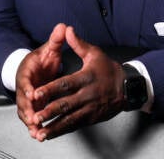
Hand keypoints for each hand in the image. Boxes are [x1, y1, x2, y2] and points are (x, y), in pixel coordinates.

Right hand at [15, 23, 66, 136]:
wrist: (34, 69)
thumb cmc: (41, 60)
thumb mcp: (48, 49)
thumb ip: (55, 40)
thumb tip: (63, 26)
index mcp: (26, 72)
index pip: (24, 80)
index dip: (27, 87)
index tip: (32, 94)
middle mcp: (23, 87)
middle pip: (22, 101)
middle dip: (28, 111)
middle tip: (34, 120)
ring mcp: (26, 99)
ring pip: (25, 113)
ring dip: (31, 123)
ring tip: (38, 134)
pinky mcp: (31, 108)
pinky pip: (31, 119)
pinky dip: (34, 128)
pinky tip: (40, 136)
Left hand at [29, 26, 124, 140]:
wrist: (128, 87)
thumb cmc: (109, 69)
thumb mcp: (95, 53)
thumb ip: (78, 44)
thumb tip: (66, 29)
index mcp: (86, 78)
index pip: (65, 84)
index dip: (50, 89)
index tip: (36, 94)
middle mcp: (87, 95)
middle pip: (66, 104)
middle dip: (50, 111)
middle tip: (36, 116)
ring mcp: (90, 108)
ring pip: (69, 119)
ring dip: (54, 126)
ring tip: (40, 132)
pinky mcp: (91, 118)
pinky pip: (75, 125)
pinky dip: (62, 130)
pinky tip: (51, 134)